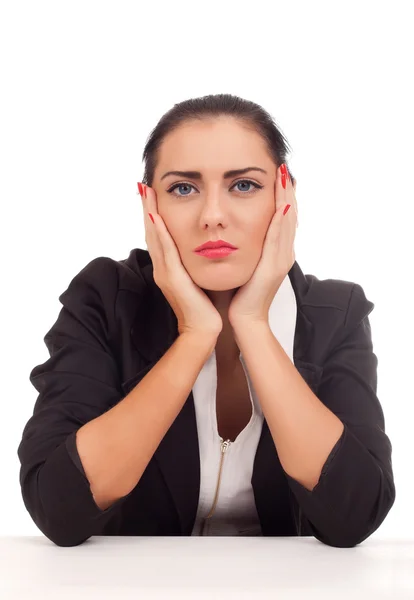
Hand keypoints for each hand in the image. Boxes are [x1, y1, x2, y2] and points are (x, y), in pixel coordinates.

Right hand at [138, 183, 222, 336]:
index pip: (159, 235)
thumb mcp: (198, 278)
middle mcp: (162, 268)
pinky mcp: (172, 279)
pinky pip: (165, 252)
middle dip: (147, 208)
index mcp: (168, 267)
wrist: (203, 330)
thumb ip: (195, 263)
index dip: (153, 214)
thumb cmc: (205, 306)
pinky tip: (156, 218)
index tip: (152, 193)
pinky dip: (159, 233)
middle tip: (143, 185)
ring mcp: (164, 273)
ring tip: (146, 192)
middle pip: (151, 232)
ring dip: (149, 214)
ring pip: (154, 238)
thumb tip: (202, 246)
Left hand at [228, 163, 297, 325]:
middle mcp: (284, 253)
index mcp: (278, 252)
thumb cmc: (241, 294)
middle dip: (287, 190)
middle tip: (284, 167)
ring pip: (287, 222)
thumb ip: (249, 247)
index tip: (278, 174)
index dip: (283, 195)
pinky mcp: (273, 267)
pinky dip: (280, 220)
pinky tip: (280, 204)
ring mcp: (281, 260)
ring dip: (286, 197)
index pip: (283, 217)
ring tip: (284, 176)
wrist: (244, 319)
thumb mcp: (248, 264)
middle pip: (290, 215)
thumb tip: (239, 229)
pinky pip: (278, 238)